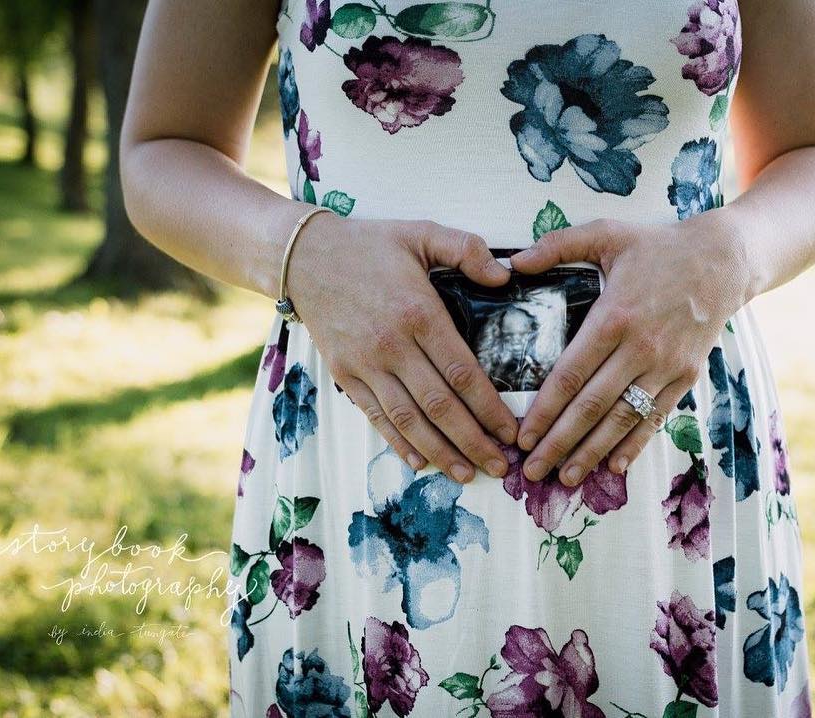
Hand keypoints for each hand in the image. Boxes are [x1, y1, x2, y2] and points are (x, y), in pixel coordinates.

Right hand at [286, 214, 518, 482]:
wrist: (304, 255)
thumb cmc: (370, 245)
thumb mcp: (422, 232)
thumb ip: (466, 249)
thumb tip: (506, 274)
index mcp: (419, 313)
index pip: (462, 372)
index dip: (489, 407)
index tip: (511, 430)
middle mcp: (392, 345)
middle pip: (440, 405)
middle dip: (473, 441)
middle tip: (500, 466)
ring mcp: (365, 363)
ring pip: (408, 419)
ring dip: (440, 452)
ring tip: (468, 474)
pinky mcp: (344, 373)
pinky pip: (376, 416)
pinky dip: (398, 442)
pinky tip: (421, 461)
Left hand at [509, 210, 752, 485]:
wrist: (723, 260)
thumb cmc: (657, 247)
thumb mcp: (606, 233)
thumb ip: (556, 246)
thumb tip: (512, 264)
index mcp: (614, 316)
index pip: (570, 374)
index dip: (544, 409)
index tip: (522, 436)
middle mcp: (640, 348)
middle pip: (591, 406)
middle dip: (559, 443)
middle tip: (532, 472)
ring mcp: (666, 366)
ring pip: (622, 419)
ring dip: (592, 452)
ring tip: (566, 477)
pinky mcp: (685, 376)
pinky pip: (655, 416)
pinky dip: (635, 444)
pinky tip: (614, 466)